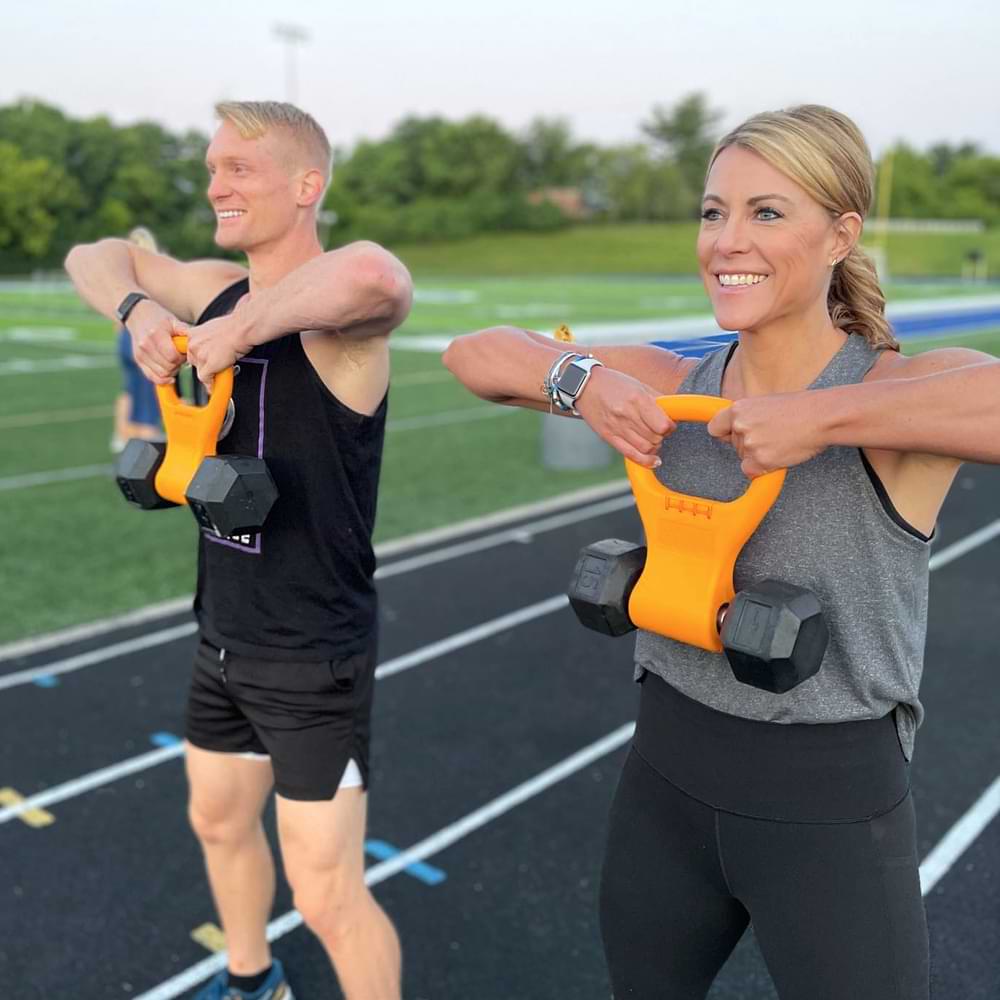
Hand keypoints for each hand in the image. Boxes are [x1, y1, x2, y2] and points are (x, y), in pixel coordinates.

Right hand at [127, 300, 187, 383]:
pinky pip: (152, 377)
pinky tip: (170, 375)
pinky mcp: (138, 360)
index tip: (184, 351)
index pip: (172, 357)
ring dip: (172, 371)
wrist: (138, 315)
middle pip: (168, 367)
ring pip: (161, 374)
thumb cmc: (160, 318)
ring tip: (174, 361)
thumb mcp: (173, 320)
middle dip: (178, 364)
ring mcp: (140, 354)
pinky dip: (163, 379)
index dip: (182, 357)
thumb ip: (185, 331)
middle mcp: (145, 345)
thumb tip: (195, 343)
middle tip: (180, 357)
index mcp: (155, 334)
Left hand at [186, 310, 251, 387]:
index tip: (205, 358)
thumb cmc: (233, 327)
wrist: (241, 329)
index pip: (190, 349)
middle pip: (193, 361)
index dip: (199, 355)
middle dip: (204, 364)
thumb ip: (208, 338)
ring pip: (200, 371)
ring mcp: (199, 356)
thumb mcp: (214, 328)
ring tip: (222, 369)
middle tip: (217, 363)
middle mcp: (193, 344)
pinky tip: (219, 382)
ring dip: (210, 372)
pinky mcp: (207, 366)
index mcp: (193, 334)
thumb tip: (212, 345)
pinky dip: (212, 383)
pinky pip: (206, 379)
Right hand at [574, 367, 674, 466]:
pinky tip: (654, 461)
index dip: (670, 427)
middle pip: (655, 437)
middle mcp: (627, 414)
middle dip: (662, 436)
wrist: (584, 385)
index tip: (669, 424)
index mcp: (637, 399)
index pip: (663, 425)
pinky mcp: (608, 436)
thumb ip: (657, 399)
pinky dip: (645, 461)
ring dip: (655, 446)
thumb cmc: (613, 383)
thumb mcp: (638, 384)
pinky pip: (631, 454)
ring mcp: (616, 427)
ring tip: (653, 439)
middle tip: (659, 430)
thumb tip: (673, 413)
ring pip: (646, 448)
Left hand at [707, 393, 825, 476]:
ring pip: (744, 458)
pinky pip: (751, 471)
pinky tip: (779, 455)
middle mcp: (740, 426)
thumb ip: (748, 416)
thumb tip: (735, 428)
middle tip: (773, 436)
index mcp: (738, 409)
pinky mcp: (760, 461)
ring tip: (781, 442)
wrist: (821, 417)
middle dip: (749, 445)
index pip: (715, 428)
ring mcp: (749, 445)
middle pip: (733, 446)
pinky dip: (763, 468)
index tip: (731, 435)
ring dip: (759, 455)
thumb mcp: (766, 403)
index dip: (725, 433)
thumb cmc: (800, 408)